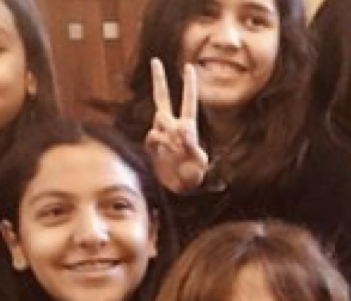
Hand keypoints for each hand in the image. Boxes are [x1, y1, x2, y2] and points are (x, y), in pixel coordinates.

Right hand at [145, 58, 209, 194]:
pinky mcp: (151, 145)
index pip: (189, 102)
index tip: (189, 67)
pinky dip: (158, 143)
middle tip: (156, 61)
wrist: (178, 190)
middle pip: (163, 99)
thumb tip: (184, 128)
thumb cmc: (193, 176)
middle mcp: (173, 127)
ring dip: (167, 131)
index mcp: (188, 128)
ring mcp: (161, 135)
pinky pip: (152, 137)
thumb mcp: (199, 162)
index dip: (189, 86)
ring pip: (159, 119)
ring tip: (174, 148)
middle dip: (159, 80)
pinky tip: (164, 153)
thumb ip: (192, 143)